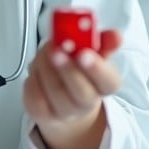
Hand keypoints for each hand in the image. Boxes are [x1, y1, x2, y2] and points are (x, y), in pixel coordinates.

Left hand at [23, 29, 121, 148]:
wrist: (62, 96)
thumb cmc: (79, 69)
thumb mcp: (92, 52)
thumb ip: (102, 41)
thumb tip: (114, 35)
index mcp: (104, 85)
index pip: (108, 82)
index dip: (97, 68)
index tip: (84, 52)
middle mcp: (86, 102)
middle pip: (82, 92)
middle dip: (68, 69)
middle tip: (58, 50)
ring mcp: (64, 111)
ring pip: (55, 91)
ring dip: (47, 66)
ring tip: (46, 50)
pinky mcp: (41, 113)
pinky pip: (36, 97)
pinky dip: (34, 77)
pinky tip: (37, 67)